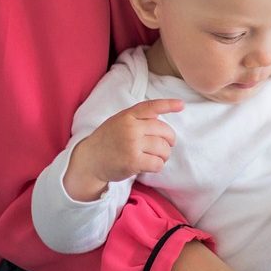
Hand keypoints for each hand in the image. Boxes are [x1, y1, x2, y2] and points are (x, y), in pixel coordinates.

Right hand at [64, 99, 182, 200]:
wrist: (89, 161)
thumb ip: (137, 118)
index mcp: (127, 116)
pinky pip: (157, 163)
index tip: (181, 105)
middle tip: (166, 146)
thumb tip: (161, 119)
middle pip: (164, 131)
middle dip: (170, 140)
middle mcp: (131, 128)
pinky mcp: (133, 161)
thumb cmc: (107, 141)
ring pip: (163, 148)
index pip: (151, 107)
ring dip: (164, 155)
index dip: (168, 105)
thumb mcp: (118, 122)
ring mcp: (132, 145)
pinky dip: (158, 166)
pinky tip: (150, 165)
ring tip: (156, 157)